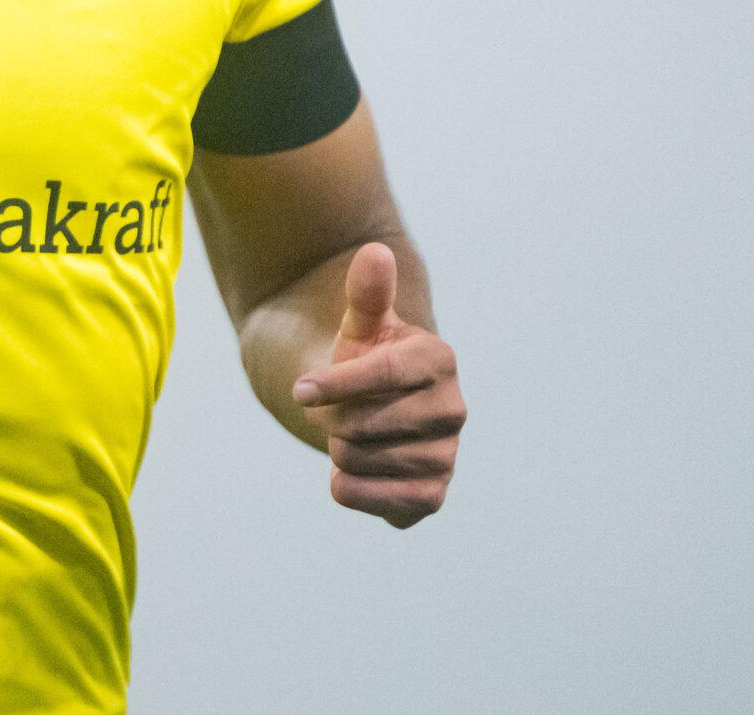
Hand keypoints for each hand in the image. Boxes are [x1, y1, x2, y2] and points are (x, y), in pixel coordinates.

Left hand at [292, 243, 463, 527]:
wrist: (372, 407)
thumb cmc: (364, 356)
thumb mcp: (360, 322)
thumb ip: (366, 292)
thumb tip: (374, 252)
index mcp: (438, 359)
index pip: (382, 373)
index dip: (335, 384)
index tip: (300, 390)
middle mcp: (453, 410)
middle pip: (362, 425)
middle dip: (334, 418)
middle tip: (340, 410)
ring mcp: (447, 457)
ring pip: (360, 462)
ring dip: (337, 449)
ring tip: (351, 434)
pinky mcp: (431, 496)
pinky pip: (376, 501)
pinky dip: (349, 487)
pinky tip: (353, 469)